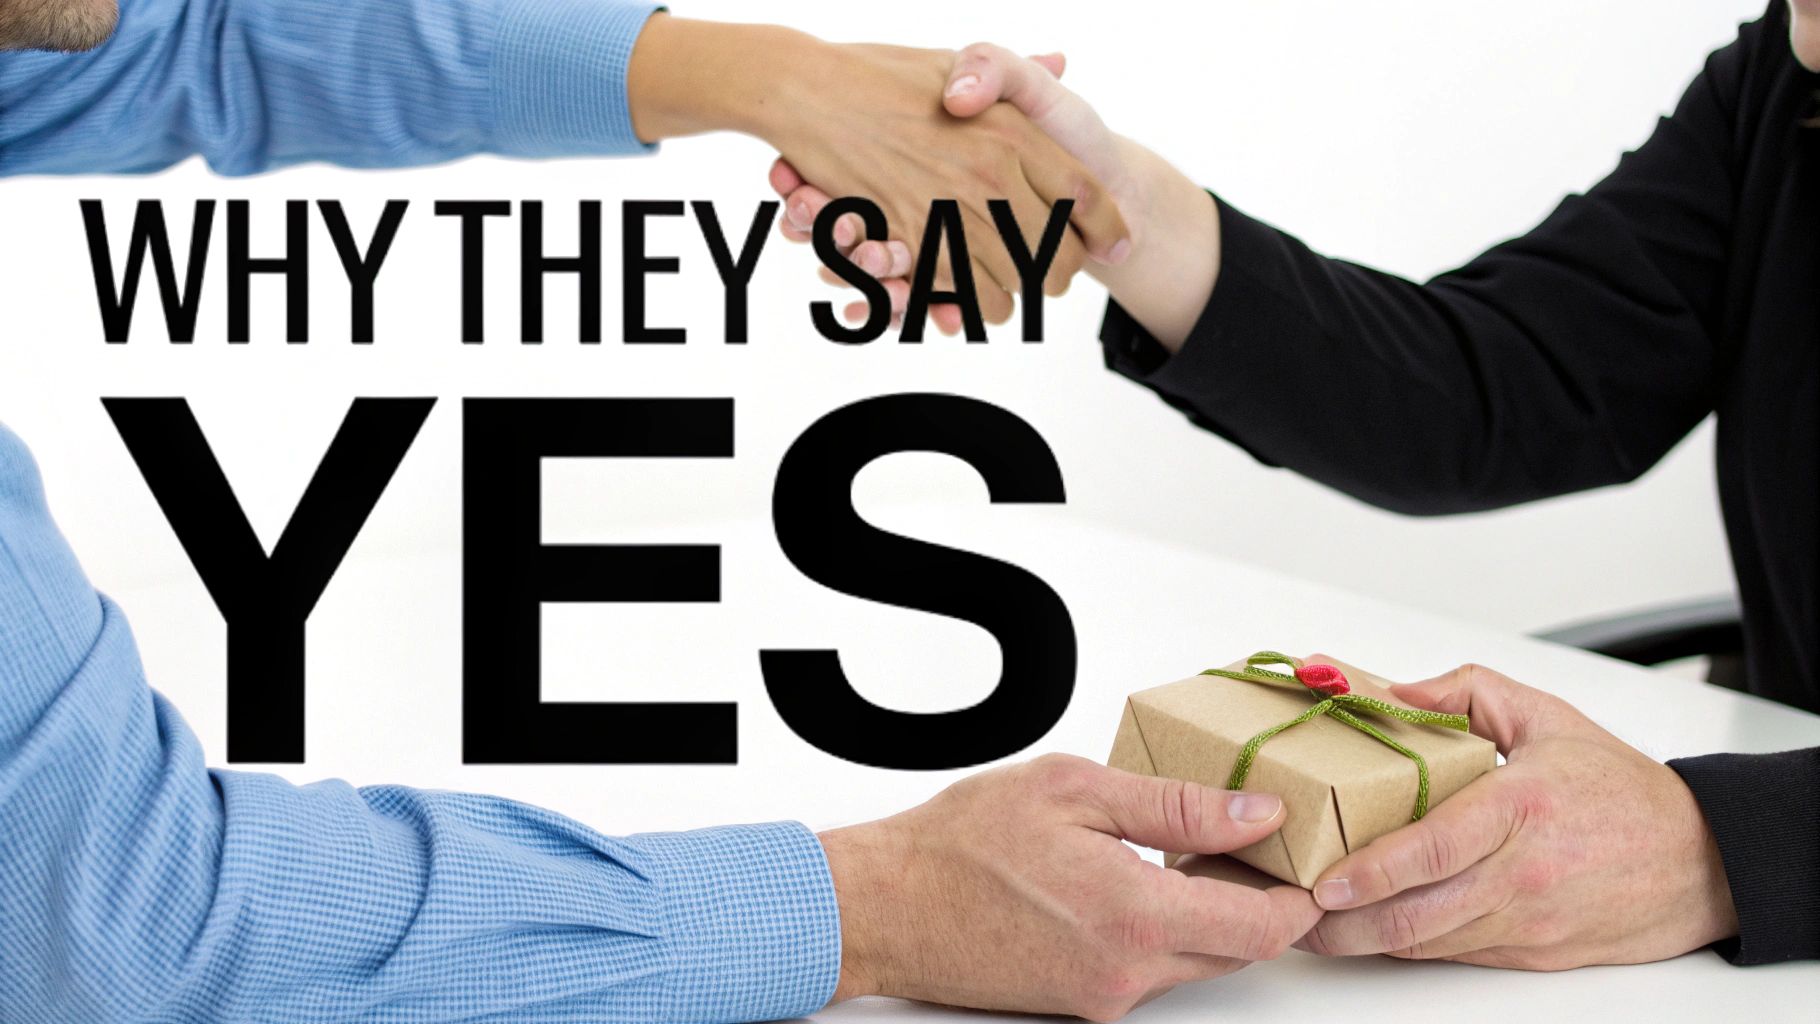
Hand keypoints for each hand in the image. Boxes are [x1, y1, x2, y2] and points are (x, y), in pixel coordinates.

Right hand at [772, 44, 1219, 344]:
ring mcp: (947, 208)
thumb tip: (1061, 63)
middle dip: (1061, 273)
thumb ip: (1012, 72)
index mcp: (1010, 129)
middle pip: (1054, 252)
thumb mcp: (956, 59)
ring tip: (1016, 292)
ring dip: (1016, 296)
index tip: (1118, 246)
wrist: (807, 88)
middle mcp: (988, 172)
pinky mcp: (908, 237)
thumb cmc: (879, 72)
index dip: (1109, 227)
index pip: (1084, 192)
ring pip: (1009, 284)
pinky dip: (966, 307)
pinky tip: (969, 301)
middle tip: (1059, 276)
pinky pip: (957, 293)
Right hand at [819, 753, 1320, 1019]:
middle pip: (1238, 950)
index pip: (1264, 928)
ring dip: (1208, 912)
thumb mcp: (1075, 790)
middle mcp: (1127, 974)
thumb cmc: (960, 842)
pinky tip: (1135, 879)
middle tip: (1250, 838)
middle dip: (1257, 898)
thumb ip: (1177, 808)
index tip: (1305, 856)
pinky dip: (1163, 928)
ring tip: (1185, 850)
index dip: (1300, 894)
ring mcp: (1104, 997)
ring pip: (1196, 960)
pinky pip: (1151, 969)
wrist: (885, 905)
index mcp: (1134, 917)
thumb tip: (1254, 812)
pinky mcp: (1082, 1004)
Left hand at [1295, 658, 1737, 969]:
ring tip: (1315, 926)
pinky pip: (1455, 954)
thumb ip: (1466, 693)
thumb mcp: (1545, 715)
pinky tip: (1371, 932)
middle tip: (1295, 913)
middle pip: (1419, 915)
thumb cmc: (1618, 787)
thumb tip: (1394, 693)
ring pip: (1430, 944)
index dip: (1374, 871)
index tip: (1326, 880)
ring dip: (1367, 941)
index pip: (1435, 849)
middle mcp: (1522, 873)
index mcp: (1522, 807)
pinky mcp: (1531, 952)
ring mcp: (1527, 920)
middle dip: (1346, 924)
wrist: (1701, 860)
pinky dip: (1409, 947)